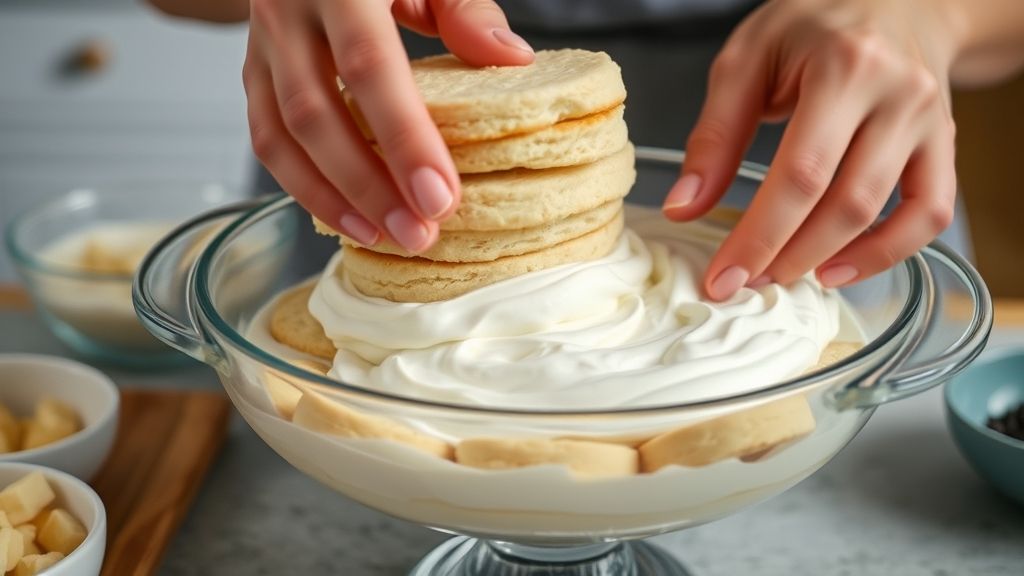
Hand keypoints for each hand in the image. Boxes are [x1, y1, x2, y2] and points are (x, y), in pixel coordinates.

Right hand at [243, 0, 533, 251]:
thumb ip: (466, 9)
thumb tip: (512, 60)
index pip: (369, 68)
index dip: (404, 139)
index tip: (440, 198)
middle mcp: (288, 12)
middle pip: (316, 114)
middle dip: (368, 185)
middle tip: (417, 235)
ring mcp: (261, 44)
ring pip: (280, 135)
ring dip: (331, 198)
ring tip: (384, 238)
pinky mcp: (252, 71)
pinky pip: (266, 138)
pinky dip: (304, 185)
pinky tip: (348, 217)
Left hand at [663, 0, 961, 299]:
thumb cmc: (813, 24)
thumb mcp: (747, 59)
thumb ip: (714, 134)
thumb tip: (685, 206)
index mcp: (843, 67)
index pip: (799, 173)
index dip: (759, 236)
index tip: (723, 277)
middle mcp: (897, 95)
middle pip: (843, 201)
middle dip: (786, 255)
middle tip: (744, 283)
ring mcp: (928, 121)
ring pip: (885, 212)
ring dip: (826, 258)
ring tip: (779, 275)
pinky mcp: (945, 143)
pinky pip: (931, 213)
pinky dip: (889, 252)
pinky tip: (839, 269)